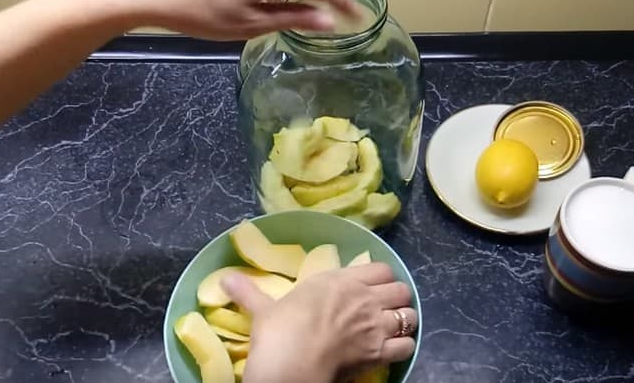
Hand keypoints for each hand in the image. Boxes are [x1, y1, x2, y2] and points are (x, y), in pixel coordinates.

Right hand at [221, 263, 417, 382]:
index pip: (381, 269)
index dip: (382, 278)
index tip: (374, 287)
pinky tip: (393, 349)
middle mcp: (365, 299)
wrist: (292, 364)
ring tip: (393, 328)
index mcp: (342, 281)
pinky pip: (408, 345)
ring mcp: (376, 326)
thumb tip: (223, 277)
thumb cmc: (280, 330)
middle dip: (397, 298)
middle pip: (401, 290)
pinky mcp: (381, 352)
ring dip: (404, 322)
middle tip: (385, 308)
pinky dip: (404, 347)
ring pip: (410, 316)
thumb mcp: (265, 308)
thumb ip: (249, 291)